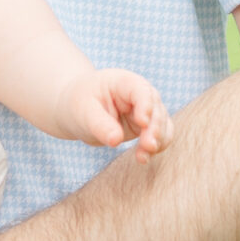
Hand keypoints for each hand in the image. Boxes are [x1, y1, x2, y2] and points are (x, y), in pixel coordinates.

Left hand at [55, 68, 170, 158]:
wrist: (76, 111)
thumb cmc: (78, 105)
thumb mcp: (83, 111)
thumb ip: (100, 124)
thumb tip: (115, 140)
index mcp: (123, 82)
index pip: (141, 90)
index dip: (145, 105)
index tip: (142, 122)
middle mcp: (139, 94)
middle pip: (156, 109)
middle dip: (155, 128)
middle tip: (148, 146)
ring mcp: (145, 111)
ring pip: (163, 125)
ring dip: (158, 141)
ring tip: (143, 157)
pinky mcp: (146, 127)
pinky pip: (159, 137)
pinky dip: (155, 147)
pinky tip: (142, 158)